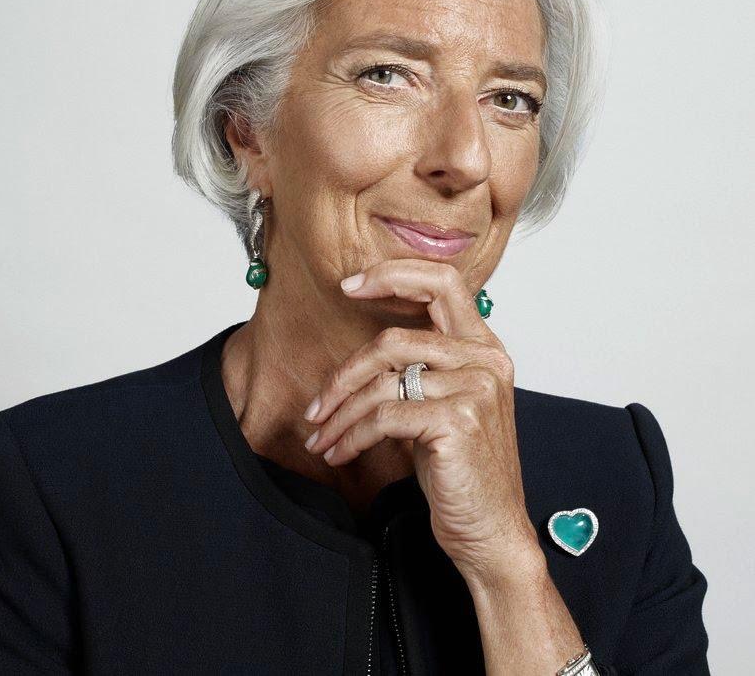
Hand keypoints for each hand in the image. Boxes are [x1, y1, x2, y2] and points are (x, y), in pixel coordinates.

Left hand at [302, 259, 542, 587]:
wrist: (490, 532)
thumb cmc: (460, 470)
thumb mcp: (445, 405)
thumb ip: (423, 366)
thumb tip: (362, 351)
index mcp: (486, 347)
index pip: (443, 281)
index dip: (393, 275)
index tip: (350, 285)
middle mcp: (486, 360)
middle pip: (395, 338)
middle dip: (344, 373)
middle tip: (316, 404)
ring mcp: (476, 388)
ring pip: (383, 381)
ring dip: (340, 412)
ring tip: (320, 435)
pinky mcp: (458, 419)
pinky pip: (384, 416)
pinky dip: (351, 435)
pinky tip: (339, 452)